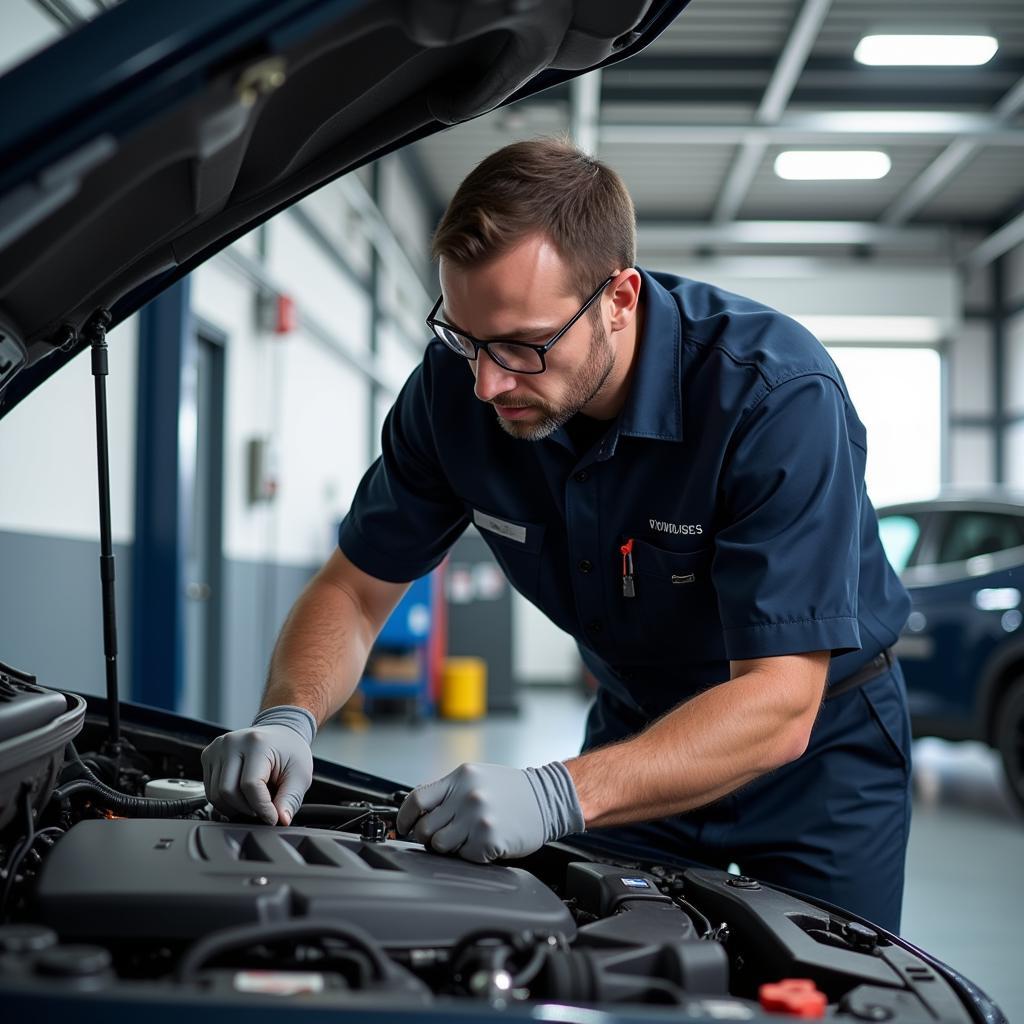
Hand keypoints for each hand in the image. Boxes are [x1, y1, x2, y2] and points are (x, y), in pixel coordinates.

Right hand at [201, 706, 315, 824]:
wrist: (281, 733)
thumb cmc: (290, 752)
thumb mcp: (300, 775)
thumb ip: (290, 799)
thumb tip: (282, 820)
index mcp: (257, 743)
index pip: (250, 785)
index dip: (262, 808)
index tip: (272, 817)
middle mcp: (233, 742)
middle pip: (227, 791)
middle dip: (246, 809)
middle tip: (262, 810)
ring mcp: (217, 748)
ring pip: (215, 794)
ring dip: (234, 807)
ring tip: (253, 801)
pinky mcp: (208, 755)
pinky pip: (210, 790)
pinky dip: (224, 800)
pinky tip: (241, 794)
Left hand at [396, 761, 583, 863]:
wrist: (549, 797)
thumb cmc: (512, 789)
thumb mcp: (477, 777)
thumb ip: (448, 789)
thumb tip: (417, 807)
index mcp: (460, 777)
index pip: (416, 799)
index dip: (404, 818)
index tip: (404, 827)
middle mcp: (466, 796)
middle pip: (424, 828)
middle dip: (427, 837)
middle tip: (440, 836)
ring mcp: (477, 819)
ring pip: (440, 846)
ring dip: (448, 847)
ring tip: (465, 838)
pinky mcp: (489, 840)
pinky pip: (464, 856)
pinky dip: (470, 854)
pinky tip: (483, 842)